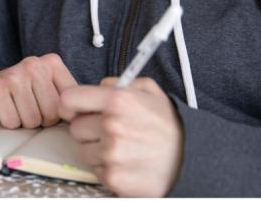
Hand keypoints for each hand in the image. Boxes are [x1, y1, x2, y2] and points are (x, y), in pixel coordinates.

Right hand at [0, 54, 76, 128]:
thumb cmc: (24, 95)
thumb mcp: (50, 89)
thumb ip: (69, 99)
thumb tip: (84, 118)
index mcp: (52, 63)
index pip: (69, 102)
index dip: (58, 114)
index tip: (47, 107)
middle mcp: (33, 64)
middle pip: (51, 113)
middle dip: (41, 120)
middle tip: (28, 108)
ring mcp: (14, 75)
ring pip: (32, 120)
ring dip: (24, 122)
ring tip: (16, 108)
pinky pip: (13, 122)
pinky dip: (9, 123)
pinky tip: (4, 110)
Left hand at [58, 77, 183, 196]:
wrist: (191, 158)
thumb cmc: (167, 124)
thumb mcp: (148, 90)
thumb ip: (118, 83)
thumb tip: (97, 87)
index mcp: (117, 100)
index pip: (69, 99)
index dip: (70, 105)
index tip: (76, 110)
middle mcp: (111, 125)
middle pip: (75, 128)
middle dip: (88, 129)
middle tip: (110, 131)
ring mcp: (111, 154)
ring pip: (83, 151)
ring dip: (96, 150)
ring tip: (121, 148)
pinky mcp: (113, 178)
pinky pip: (95, 170)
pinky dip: (106, 168)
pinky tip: (125, 162)